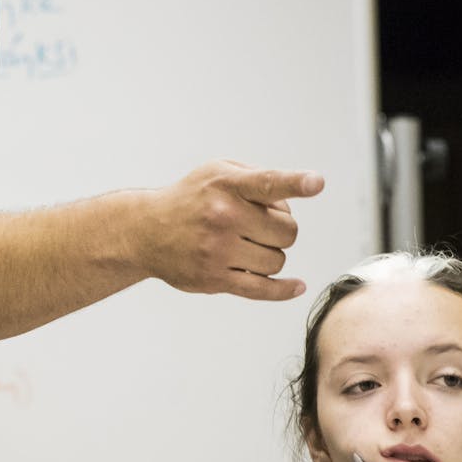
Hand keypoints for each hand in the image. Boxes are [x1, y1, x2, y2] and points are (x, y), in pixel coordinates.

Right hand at [140, 159, 322, 300]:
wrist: (145, 231)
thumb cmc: (190, 199)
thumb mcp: (216, 172)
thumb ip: (255, 178)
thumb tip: (292, 201)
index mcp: (226, 185)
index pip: (266, 183)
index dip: (294, 182)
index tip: (316, 182)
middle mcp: (222, 216)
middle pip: (287, 231)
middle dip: (280, 230)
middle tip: (258, 226)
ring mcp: (217, 250)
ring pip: (277, 260)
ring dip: (270, 255)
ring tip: (246, 245)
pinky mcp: (213, 278)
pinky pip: (261, 288)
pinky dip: (282, 289)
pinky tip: (296, 286)